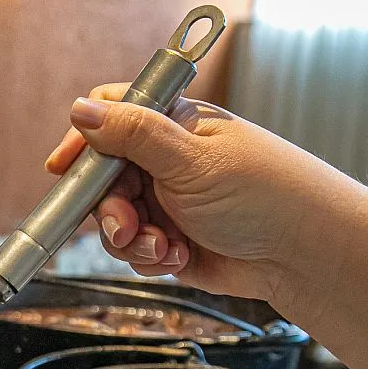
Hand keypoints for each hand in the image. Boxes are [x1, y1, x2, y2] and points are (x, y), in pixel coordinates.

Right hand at [46, 83, 362, 305]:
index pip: (111, 118)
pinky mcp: (170, 241)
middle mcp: (166, 161)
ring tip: (165, 246)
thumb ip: (133, 134)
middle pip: (103, 179)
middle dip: (108, 208)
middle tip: (126, 225)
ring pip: (114, 221)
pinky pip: (134, 251)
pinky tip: (180, 257)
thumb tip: (82, 110)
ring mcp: (167, 202)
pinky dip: (150, 258)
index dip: (84, 142)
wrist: (302, 254)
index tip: (64, 167)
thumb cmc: (265, 194)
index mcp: (173, 125)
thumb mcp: (191, 159)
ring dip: (132, 240)